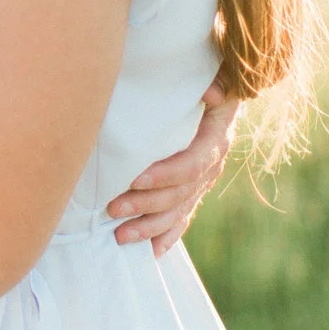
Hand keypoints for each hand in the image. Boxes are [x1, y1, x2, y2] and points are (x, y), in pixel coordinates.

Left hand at [108, 79, 239, 256]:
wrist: (214, 92)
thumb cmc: (199, 82)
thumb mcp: (210, 76)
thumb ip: (212, 83)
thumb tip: (213, 94)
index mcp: (215, 139)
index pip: (191, 165)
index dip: (165, 174)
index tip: (135, 179)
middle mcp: (211, 165)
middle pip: (179, 194)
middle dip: (145, 204)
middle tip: (113, 208)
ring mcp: (202, 183)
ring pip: (177, 212)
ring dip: (149, 227)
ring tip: (119, 236)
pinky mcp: (193, 193)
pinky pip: (181, 221)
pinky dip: (165, 238)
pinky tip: (147, 252)